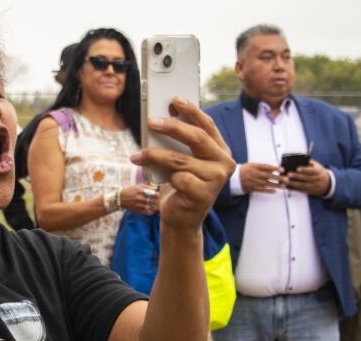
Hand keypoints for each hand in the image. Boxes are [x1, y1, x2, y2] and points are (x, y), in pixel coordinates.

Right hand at [120, 184, 159, 215]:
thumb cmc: (129, 191)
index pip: (154, 194)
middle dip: (157, 201)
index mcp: (141, 191)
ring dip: (155, 206)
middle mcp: (140, 198)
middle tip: (157, 200)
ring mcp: (139, 205)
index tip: (157, 195)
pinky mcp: (138, 210)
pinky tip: (151, 209)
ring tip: (155, 205)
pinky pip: (147, 212)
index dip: (158, 195)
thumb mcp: (137, 186)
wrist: (120, 199)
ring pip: (152, 207)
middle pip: (154, 201)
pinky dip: (151, 211)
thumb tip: (156, 187)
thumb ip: (147, 186)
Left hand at [132, 97, 234, 231]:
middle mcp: (224, 163)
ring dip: (154, 155)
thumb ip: (180, 144)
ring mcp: (216, 180)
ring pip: (180, 160)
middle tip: (151, 121)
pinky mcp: (204, 195)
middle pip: (196, 138)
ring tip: (136, 156)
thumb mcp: (183, 162)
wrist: (182, 219)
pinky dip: (165, 179)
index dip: (191, 111)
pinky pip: (178, 178)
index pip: (207, 125)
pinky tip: (161, 184)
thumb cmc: (181, 186)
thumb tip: (161, 119)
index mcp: (221, 151)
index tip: (174, 100)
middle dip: (172, 127)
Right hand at [240, 163, 286, 192]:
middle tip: (286, 179)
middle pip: (269, 176)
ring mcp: (254, 182)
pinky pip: (262, 190)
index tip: (282, 169)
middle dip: (278, 178)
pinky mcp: (253, 188)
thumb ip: (262, 167)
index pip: (267, 167)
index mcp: (255, 167)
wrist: (234, 178)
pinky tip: (275, 191)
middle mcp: (255, 174)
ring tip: (283, 186)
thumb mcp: (252, 165)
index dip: (275, 168)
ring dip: (276, 185)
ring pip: (267, 184)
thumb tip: (273, 169)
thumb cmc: (244, 170)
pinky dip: (268, 190)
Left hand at [286, 160, 330, 196]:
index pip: (311, 171)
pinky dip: (294, 189)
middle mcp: (316, 179)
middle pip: (306, 178)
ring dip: (293, 184)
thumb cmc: (318, 172)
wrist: (327, 184)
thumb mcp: (317, 166)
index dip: (304, 169)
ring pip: (302, 185)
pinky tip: (287, 186)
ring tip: (286, 181)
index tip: (297, 168)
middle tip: (288, 174)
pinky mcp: (310, 191)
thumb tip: (298, 160)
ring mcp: (313, 186)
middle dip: (296, 176)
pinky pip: (301, 190)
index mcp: (318, 171)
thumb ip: (309, 163)